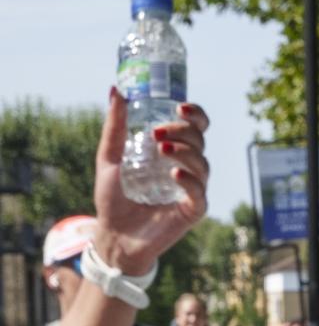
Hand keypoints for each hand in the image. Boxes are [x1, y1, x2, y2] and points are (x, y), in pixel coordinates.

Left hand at [93, 90, 208, 275]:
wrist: (113, 235)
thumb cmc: (112, 199)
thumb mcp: (108, 158)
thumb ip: (114, 127)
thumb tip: (116, 90)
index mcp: (172, 153)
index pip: (195, 128)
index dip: (195, 115)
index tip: (180, 107)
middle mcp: (186, 169)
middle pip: (200, 141)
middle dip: (184, 131)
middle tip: (158, 133)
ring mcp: (191, 191)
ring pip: (202, 164)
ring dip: (185, 152)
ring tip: (162, 150)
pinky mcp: (192, 211)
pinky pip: (200, 192)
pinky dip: (190, 181)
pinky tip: (173, 175)